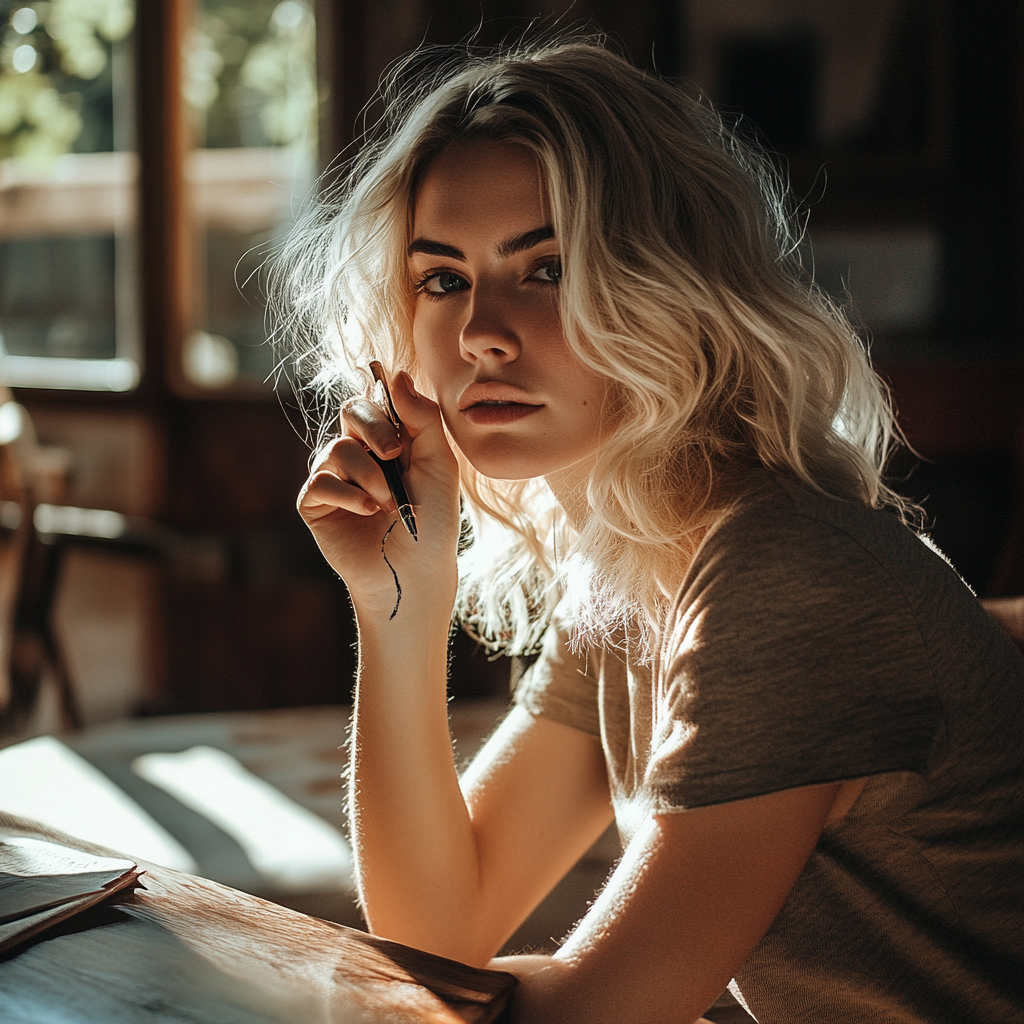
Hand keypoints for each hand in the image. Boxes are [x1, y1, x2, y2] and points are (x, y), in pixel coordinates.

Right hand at [297, 372, 460, 612]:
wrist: (416, 573)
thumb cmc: (432, 522)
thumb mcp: (439, 465)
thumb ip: (423, 418)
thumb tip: (396, 373)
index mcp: (389, 439)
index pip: (377, 398)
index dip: (386, 401)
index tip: (404, 422)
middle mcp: (359, 452)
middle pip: (352, 410)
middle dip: (376, 429)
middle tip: (394, 456)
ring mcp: (334, 476)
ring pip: (339, 449)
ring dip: (370, 476)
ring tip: (389, 503)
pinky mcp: (315, 503)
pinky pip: (322, 481)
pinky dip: (350, 495)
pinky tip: (368, 512)